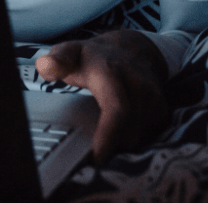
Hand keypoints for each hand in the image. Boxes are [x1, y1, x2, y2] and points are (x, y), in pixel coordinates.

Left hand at [35, 29, 169, 164]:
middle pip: (128, 133)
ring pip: (137, 138)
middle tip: (89, 155)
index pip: (117, 111)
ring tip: (102, 139)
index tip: (96, 158)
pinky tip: (118, 132)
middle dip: (109, 148)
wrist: (134, 49)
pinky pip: (147, 136)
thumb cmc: (95, 56)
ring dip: (119, 145)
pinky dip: (131, 140)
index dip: (108, 137)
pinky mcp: (162, 109)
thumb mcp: (71, 51)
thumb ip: (57, 59)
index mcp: (112, 74)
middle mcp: (138, 86)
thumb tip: (45, 67)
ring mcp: (154, 98)